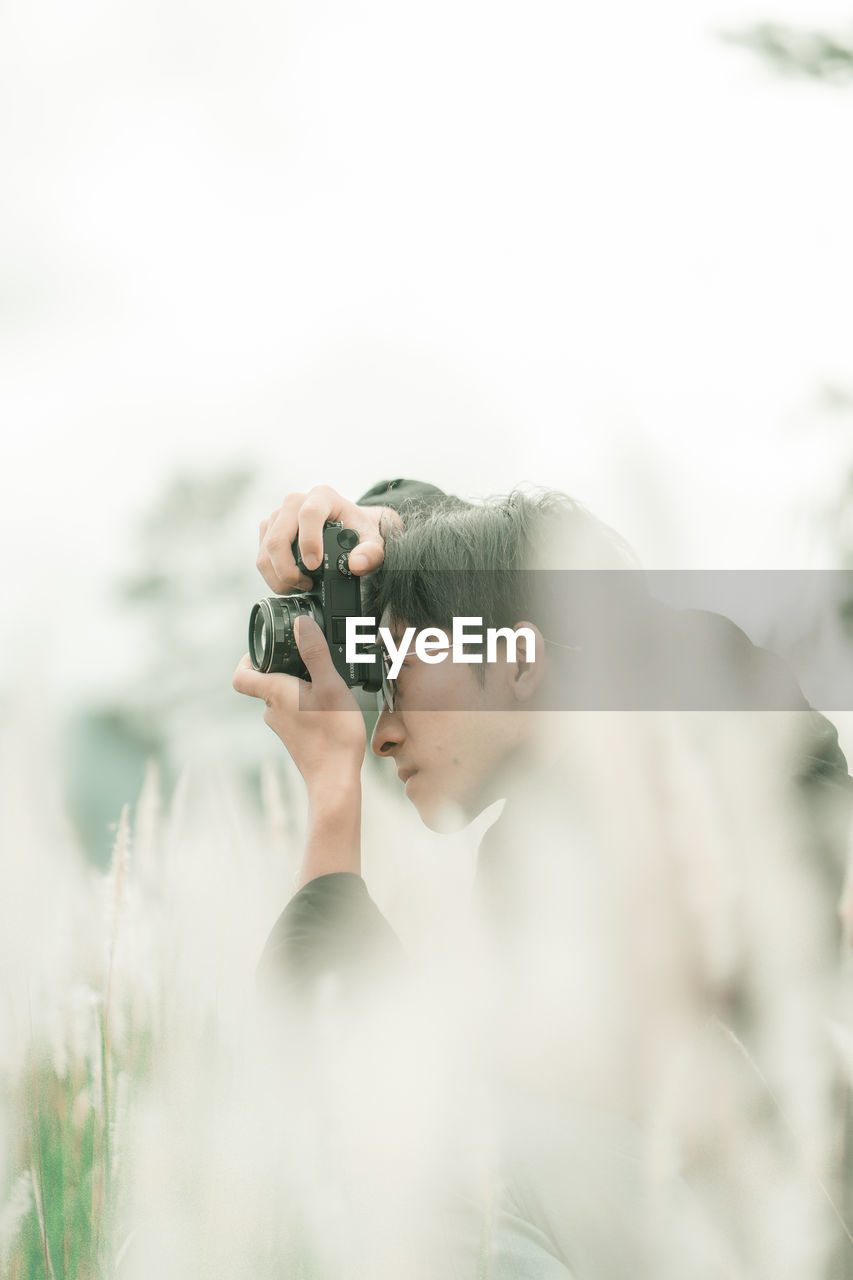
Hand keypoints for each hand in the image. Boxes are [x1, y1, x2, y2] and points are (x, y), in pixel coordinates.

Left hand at [233, 615, 365, 786]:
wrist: (335, 780)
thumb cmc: (333, 735)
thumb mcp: (330, 686)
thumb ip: (315, 653)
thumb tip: (301, 624)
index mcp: (274, 693)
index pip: (241, 674)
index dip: (247, 658)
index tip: (264, 648)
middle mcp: (272, 710)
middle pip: (266, 682)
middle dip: (285, 667)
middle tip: (309, 659)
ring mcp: (283, 727)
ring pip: (283, 698)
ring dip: (300, 687)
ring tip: (326, 683)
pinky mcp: (296, 738)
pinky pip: (295, 713)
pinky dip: (308, 705)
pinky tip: (330, 708)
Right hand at [257, 484, 400, 593]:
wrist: (347, 527)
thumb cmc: (358, 531)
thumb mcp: (373, 540)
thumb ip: (371, 552)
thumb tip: (356, 565)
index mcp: (322, 496)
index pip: (309, 514)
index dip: (309, 542)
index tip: (315, 566)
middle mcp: (296, 501)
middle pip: (278, 537)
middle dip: (288, 569)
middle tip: (306, 586)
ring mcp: (278, 515)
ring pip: (266, 550)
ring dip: (279, 576)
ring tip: (301, 587)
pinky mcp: (268, 529)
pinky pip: (262, 556)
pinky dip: (274, 576)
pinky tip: (292, 582)